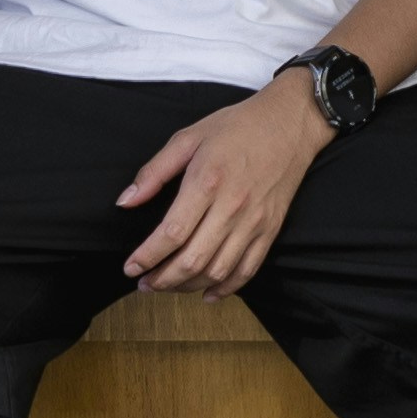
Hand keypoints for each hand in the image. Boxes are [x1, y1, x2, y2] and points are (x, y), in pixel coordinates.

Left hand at [118, 72, 328, 292]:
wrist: (290, 123)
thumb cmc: (237, 126)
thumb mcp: (189, 137)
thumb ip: (154, 172)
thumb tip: (125, 201)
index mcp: (207, 181)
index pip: (171, 233)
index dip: (147, 257)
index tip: (130, 267)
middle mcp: (232, 207)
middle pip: (193, 259)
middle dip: (162, 280)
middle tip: (143, 284)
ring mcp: (254, 222)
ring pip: (218, 270)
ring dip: (188, 287)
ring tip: (168, 286)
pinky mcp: (271, 230)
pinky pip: (248, 269)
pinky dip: (226, 288)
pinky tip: (206, 294)